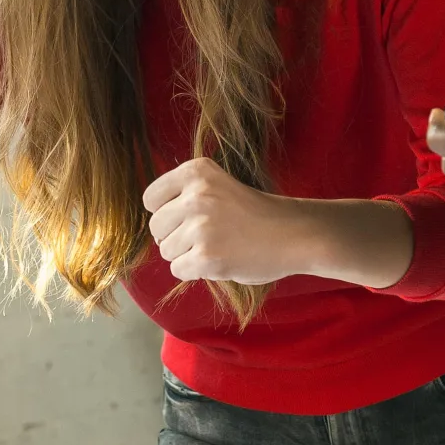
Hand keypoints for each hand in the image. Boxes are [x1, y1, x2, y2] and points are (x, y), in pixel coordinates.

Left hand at [143, 157, 314, 285]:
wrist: (293, 234)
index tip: (190, 218)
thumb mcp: (216, 186)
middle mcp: (196, 195)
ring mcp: (201, 226)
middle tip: (208, 236)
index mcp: (196, 172)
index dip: (166, 213)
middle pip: (155, 227)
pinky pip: (178, 270)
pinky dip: (195, 272)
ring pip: (166, 251)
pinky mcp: (207, 256)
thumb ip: (183, 195)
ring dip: (187, 255)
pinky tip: (220, 261)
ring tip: (218, 246)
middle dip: (175, 237)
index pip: (151, 199)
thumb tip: (152, 226)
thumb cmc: (253, 213)